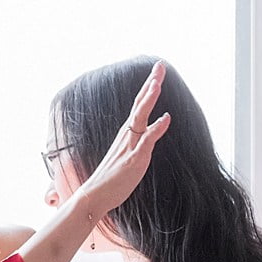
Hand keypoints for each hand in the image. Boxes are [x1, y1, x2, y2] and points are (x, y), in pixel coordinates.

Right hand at [72, 61, 172, 218]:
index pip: (139, 104)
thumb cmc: (111, 179)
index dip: (149, 87)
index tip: (157, 71)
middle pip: (140, 103)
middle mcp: (127, 135)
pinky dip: (156, 128)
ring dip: (149, 99)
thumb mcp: (128, 155)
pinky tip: (166, 118)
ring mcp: (130, 145)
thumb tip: (150, 132)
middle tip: (159, 65)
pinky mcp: (134, 159)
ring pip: (140, 117)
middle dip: (151, 83)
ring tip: (157, 83)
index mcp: (127, 133)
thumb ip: (139, 142)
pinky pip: (146, 141)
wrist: (95, 195)